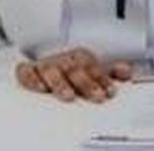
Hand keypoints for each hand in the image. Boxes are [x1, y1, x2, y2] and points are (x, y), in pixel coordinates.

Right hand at [15, 48, 133, 103]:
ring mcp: (45, 65)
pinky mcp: (29, 71)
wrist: (44, 56)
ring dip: (61, 83)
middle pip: (75, 70)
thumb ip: (110, 73)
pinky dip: (31, 79)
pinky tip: (40, 87)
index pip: (92, 67)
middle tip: (96, 96)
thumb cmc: (72, 70)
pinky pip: (26, 72)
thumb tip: (127, 72)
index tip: (109, 92)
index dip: (102, 80)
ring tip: (69, 96)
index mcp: (79, 58)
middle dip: (86, 84)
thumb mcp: (93, 70)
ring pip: (52, 71)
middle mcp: (63, 61)